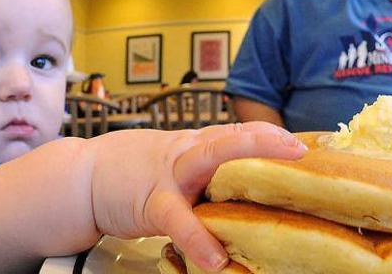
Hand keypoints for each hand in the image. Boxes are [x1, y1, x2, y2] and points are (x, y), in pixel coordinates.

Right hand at [90, 122, 306, 271]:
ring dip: (241, 170)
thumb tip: (245, 184)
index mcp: (196, 144)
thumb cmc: (134, 169)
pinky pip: (178, 219)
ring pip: (209, 162)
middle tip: (301, 150)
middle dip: (266, 141)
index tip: (307, 141)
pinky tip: (216, 259)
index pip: (239, 132)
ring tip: (276, 187)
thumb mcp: (174, 161)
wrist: (84, 176)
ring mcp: (171, 174)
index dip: (272, 134)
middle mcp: (189, 152)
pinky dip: (197, 238)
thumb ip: (207, 169)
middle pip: (231, 138)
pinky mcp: (152, 202)